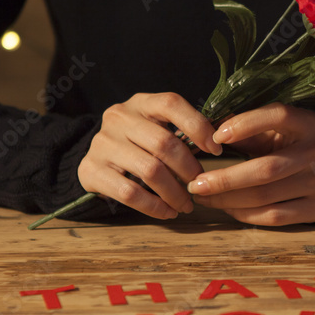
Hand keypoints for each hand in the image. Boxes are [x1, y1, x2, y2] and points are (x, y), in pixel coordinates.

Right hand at [78, 93, 221, 219]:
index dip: (198, 126)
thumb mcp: (156, 127)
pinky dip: (153, 206)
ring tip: (185, 205)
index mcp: (140, 103)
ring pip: (149, 170)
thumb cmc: (138, 144)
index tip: (217, 150)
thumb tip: (223, 140)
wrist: (96, 160)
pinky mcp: (91, 170)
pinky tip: (166, 212)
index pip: (171, 104)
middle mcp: (118, 118)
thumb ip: (184, 130)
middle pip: (164, 143)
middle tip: (200, 186)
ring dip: (174, 193)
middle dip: (189, 169)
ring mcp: (102, 144)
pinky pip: (130, 193)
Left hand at [186, 103, 314, 225]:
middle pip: (267, 168)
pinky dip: (245, 214)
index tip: (215, 137)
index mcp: (309, 123)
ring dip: (228, 199)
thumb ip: (246, 129)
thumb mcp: (274, 129)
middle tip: (195, 184)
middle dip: (225, 179)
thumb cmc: (291, 143)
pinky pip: (275, 216)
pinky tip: (227, 208)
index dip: (246, 124)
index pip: (279, 116)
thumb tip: (204, 134)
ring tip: (204, 197)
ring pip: (267, 196)